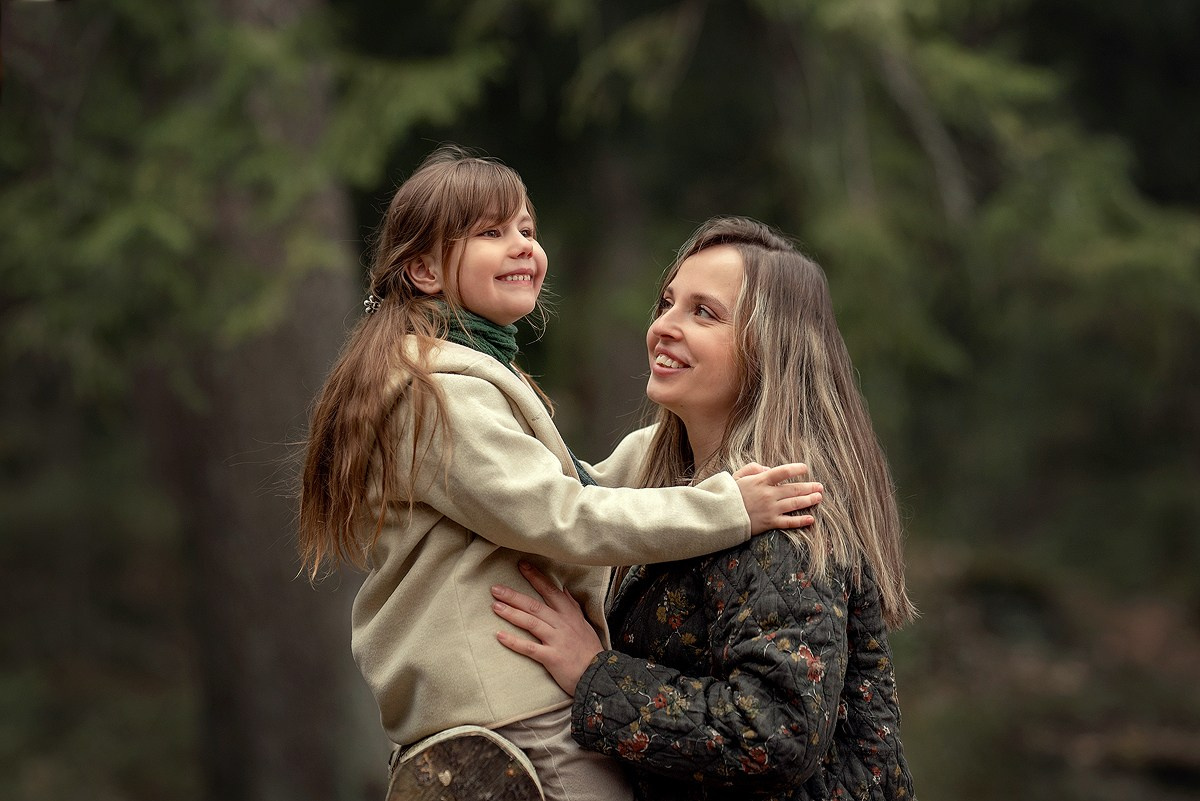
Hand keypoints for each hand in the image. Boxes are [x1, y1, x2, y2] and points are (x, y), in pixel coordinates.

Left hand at [491, 561, 603, 694]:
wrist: (600, 674)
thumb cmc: (590, 650)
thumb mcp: (584, 623)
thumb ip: (572, 606)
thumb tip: (564, 589)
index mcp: (569, 614)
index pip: (550, 590)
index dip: (535, 577)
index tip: (521, 565)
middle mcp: (562, 624)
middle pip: (535, 605)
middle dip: (514, 596)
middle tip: (495, 588)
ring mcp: (557, 640)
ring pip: (531, 623)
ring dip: (511, 613)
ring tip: (495, 606)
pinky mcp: (552, 657)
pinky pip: (530, 648)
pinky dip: (514, 642)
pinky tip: (499, 636)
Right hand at [733, 462, 822, 533]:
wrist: (720, 515)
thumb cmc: (728, 494)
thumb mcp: (738, 476)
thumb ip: (754, 468)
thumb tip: (768, 468)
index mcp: (761, 480)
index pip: (783, 471)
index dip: (796, 469)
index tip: (805, 468)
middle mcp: (768, 494)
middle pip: (794, 489)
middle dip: (809, 487)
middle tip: (820, 487)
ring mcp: (770, 509)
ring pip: (795, 504)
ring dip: (809, 500)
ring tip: (819, 498)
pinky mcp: (769, 523)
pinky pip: (789, 522)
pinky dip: (801, 521)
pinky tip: (811, 518)